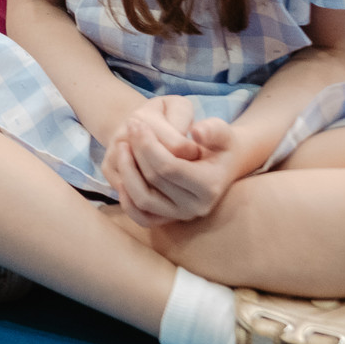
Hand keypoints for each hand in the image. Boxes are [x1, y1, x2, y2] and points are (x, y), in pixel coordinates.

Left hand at [100, 96, 243, 226]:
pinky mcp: (168, 220)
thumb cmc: (220, 144)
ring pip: (143, 199)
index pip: (169, 166)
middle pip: (154, 180)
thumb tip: (196, 132)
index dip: (148, 144)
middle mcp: (195, 206)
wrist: (222, 164)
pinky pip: (140, 216)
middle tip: (130, 127)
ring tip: (122, 145)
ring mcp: (181, 216)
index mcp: (209, 185)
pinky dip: (126, 199)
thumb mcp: (223, 132)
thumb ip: (213, 129)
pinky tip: (122, 172)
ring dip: (127, 172)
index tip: (137, 123)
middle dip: (138, 151)